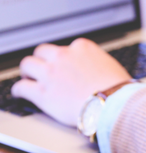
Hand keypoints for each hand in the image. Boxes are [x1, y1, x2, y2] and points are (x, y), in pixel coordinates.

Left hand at [11, 38, 130, 126]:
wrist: (113, 104)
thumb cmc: (118, 89)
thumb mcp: (111, 67)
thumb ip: (98, 64)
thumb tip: (98, 70)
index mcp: (82, 48)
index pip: (67, 48)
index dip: (64, 58)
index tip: (64, 65)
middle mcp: (64, 56)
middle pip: (42, 51)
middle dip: (42, 60)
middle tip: (42, 69)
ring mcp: (51, 73)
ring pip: (27, 65)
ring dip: (28, 72)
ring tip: (28, 78)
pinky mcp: (42, 93)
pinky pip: (21, 87)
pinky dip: (19, 90)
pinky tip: (20, 93)